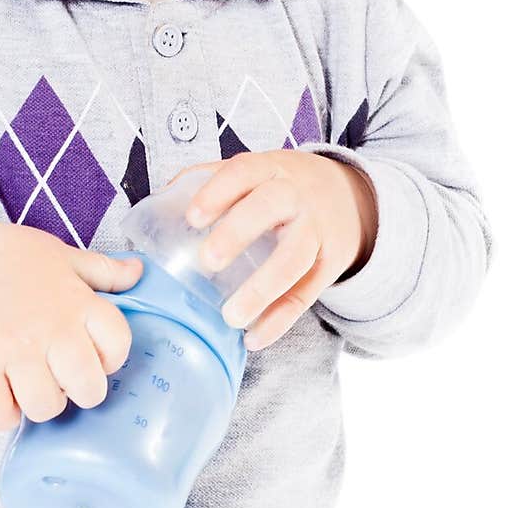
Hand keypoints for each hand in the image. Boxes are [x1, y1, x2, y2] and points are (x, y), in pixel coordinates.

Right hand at [0, 213, 142, 430]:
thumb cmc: (10, 255)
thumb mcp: (63, 255)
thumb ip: (103, 270)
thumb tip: (140, 271)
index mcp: (77, 301)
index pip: (119, 344)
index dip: (111, 356)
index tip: (93, 353)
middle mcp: (51, 328)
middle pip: (89, 388)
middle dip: (80, 390)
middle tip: (62, 376)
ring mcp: (14, 350)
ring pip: (46, 407)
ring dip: (40, 403)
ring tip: (30, 383)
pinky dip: (1, 413)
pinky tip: (1, 392)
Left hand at [171, 151, 376, 350]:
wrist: (347, 196)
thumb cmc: (281, 186)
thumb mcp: (255, 171)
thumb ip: (210, 181)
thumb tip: (158, 205)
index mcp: (269, 169)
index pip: (244, 172)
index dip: (218, 192)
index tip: (193, 217)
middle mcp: (295, 196)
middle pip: (270, 207)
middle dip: (238, 232)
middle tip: (208, 261)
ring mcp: (315, 230)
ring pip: (294, 258)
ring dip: (262, 289)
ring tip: (230, 316)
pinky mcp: (329, 264)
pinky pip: (306, 294)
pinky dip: (280, 320)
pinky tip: (254, 338)